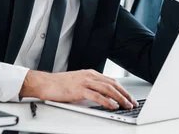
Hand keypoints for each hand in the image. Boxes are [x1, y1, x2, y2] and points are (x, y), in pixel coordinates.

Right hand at [20, 70, 137, 109]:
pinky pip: (97, 96)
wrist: (46, 83)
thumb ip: (90, 86)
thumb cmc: (60, 84)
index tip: (129, 97)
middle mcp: (90, 76)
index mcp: (91, 73)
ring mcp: (85, 82)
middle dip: (124, 94)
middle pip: (113, 84)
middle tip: (132, 102)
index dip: (122, 90)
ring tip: (126, 105)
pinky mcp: (79, 90)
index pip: (111, 81)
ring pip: (108, 89)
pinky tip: (113, 106)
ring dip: (119, 98)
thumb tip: (102, 95)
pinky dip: (107, 101)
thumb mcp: (79, 82)